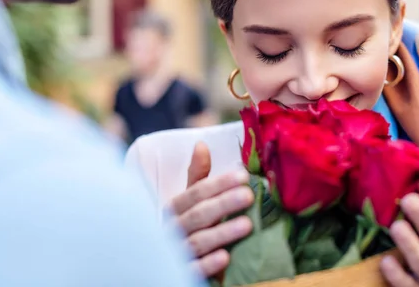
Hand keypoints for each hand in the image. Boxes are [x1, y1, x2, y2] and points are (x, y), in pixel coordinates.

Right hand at [170, 142, 253, 276]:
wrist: (169, 265)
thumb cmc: (184, 227)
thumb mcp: (188, 201)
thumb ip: (197, 177)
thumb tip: (202, 144)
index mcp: (174, 209)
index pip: (195, 192)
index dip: (218, 184)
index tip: (243, 176)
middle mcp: (172, 230)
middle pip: (198, 215)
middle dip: (223, 204)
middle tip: (249, 195)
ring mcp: (175, 253)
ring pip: (197, 242)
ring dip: (222, 233)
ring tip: (247, 225)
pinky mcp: (180, 274)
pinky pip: (192, 270)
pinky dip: (208, 264)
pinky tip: (225, 258)